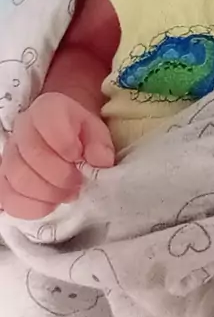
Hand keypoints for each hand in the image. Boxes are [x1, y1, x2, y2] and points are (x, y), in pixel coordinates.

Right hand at [0, 92, 114, 219]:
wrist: (60, 134)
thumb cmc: (78, 133)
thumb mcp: (95, 130)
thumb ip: (100, 144)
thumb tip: (101, 162)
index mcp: (46, 110)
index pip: (49, 123)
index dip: (66, 145)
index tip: (80, 157)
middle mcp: (22, 129)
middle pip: (32, 155)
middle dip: (60, 176)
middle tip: (77, 183)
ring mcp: (9, 155)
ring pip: (18, 179)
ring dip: (48, 193)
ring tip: (67, 194)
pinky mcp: (4, 179)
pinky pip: (9, 198)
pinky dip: (33, 207)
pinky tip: (51, 203)